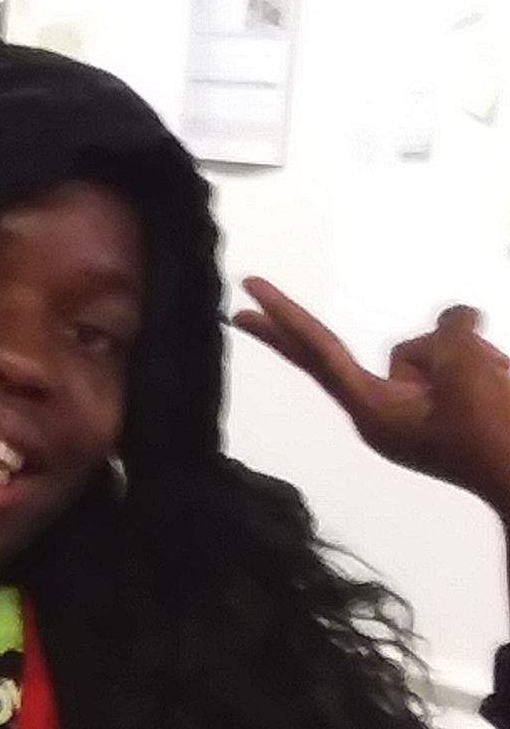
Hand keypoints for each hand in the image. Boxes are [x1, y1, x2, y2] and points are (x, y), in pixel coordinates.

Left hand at [236, 281, 509, 510]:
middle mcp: (382, 410)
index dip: (285, 321)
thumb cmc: (497, 439)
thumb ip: (449, 336)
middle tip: (249, 289)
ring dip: (467, 353)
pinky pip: (455, 359)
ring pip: (426, 347)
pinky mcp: (441, 405)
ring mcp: (411, 408)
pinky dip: (483, 361)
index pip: (318, 355)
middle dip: (294, 325)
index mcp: (373, 413)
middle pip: (333, 353)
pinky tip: (504, 382)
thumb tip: (454, 319)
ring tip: (496, 386)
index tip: (244, 300)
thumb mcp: (468, 376)